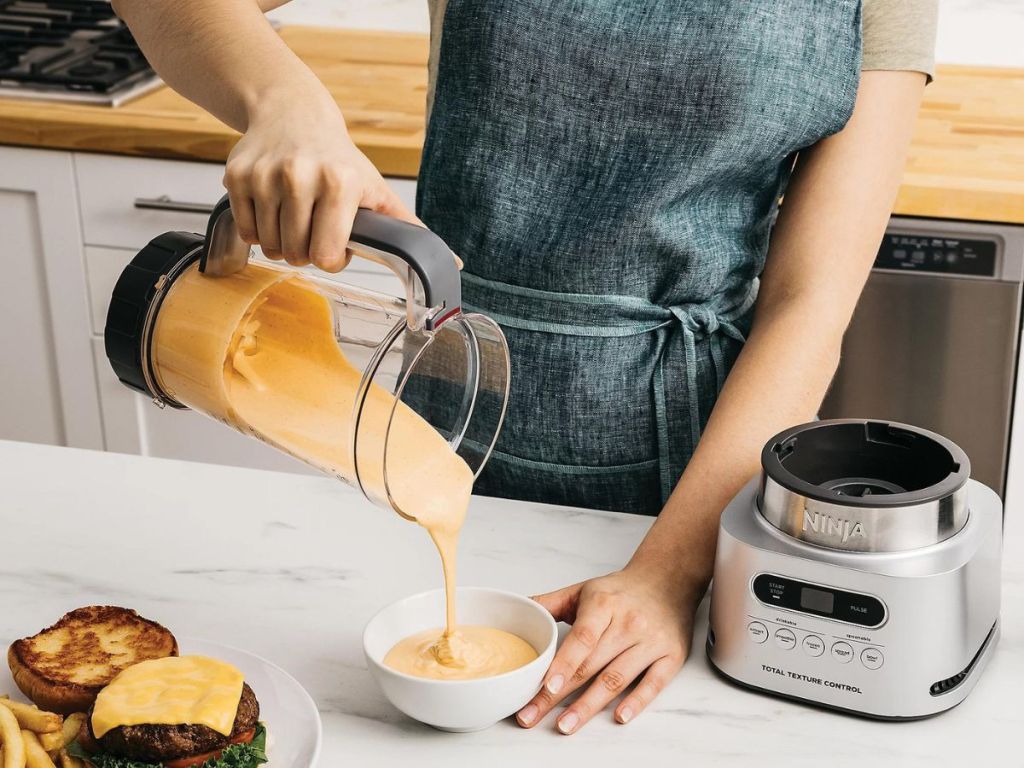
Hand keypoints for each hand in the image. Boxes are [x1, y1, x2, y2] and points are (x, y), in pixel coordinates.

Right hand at [223, 89, 417, 271]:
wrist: (293, 113)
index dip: (332, 258)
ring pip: (269, 247)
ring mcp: (264, 176)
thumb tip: (452, 262)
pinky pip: (247, 231)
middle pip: (296, 255)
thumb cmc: (338, 158)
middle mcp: (299, 176)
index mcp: (339, 183)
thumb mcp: (376, 188)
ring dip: (282, 243)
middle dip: (306, 252)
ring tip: (295, 217)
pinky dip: (259, 230)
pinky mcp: (237, 176)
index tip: (337, 241)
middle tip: (314, 229)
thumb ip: (406, 227)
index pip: (326, 256)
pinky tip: (274, 208)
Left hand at [517, 566, 699, 733]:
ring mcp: (651, 641)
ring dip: (590, 705)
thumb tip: (517, 609)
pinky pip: (653, 683)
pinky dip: (636, 702)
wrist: (667, 578)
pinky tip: (619, 717)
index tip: (545, 687)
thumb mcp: (583, 589)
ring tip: (566, 725)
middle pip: (592, 665)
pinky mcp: (671, 656)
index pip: (582, 639)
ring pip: (617, 679)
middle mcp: (629, 623)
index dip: (564, 664)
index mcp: (604, 605)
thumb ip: (550, 602)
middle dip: (560, 695)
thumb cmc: (620, 591)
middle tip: (533, 715)